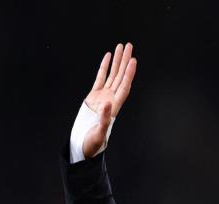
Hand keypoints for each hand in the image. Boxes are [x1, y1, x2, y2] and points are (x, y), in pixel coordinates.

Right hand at [82, 43, 136, 158]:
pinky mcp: (94, 95)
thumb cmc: (93, 141)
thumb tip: (108, 104)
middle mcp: (112, 99)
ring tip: (121, 46)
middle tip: (129, 46)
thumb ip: (104, 119)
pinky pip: (100, 78)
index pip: (124, 86)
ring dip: (117, 61)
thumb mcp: (99, 132)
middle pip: (120, 76)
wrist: (85, 143)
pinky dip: (104, 67)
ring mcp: (103, 96)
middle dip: (125, 61)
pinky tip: (109, 57)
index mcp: (115, 106)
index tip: (133, 61)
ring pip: (112, 75)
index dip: (129, 74)